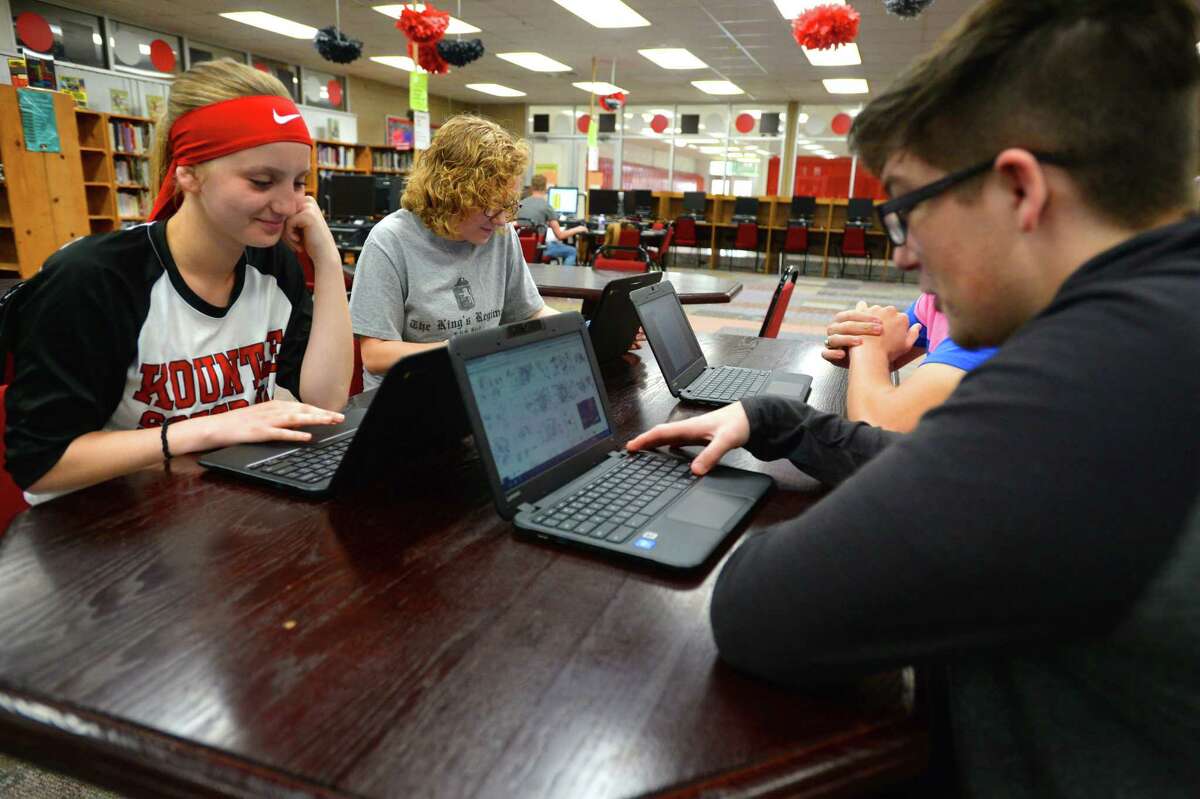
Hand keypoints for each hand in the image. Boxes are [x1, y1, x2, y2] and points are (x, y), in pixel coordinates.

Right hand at [185, 400, 344, 450]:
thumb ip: (280, 419)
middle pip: (302, 410)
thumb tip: (300, 422)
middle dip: (323, 413)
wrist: (214, 427)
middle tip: (340, 418)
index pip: (302, 406)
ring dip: (314, 419)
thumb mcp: (262, 417)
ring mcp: (265, 421)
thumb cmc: (237, 423)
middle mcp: (272, 410)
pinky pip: (280, 433)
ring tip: (329, 422)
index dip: (319, 409)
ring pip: (295, 418)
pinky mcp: (258, 432)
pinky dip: (295, 435)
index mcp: (274, 406)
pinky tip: (307, 437)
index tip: (334, 414)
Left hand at [282, 196, 339, 265]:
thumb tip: (270, 211)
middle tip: (294, 241)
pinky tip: (299, 240)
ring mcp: (309, 207)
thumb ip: (285, 217)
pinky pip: (288, 223)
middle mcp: (308, 201)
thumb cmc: (309, 242)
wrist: (323, 254)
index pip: (283, 209)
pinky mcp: (308, 214)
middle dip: (285, 229)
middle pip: (283, 213)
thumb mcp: (295, 226)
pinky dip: (291, 234)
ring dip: (287, 233)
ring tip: (297, 241)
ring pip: (285, 218)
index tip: (293, 236)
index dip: (285, 225)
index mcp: (306, 201)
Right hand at [625, 402, 749, 474]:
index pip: (661, 432)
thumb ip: (710, 455)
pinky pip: (679, 441)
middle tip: (631, 451)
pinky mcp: (701, 436)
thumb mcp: (725, 441)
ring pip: (669, 438)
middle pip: (661, 434)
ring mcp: (695, 432)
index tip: (631, 447)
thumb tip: (695, 471)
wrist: (753, 417)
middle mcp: (690, 428)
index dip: (645, 439)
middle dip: (645, 441)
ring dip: (656, 444)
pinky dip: (669, 446)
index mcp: (690, 427)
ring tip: (645, 452)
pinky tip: (671, 453)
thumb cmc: (740, 423)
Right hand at [821, 300, 882, 367]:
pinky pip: (825, 353)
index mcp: (840, 320)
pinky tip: (842, 354)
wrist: (861, 359)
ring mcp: (829, 342)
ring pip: (834, 339)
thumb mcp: (867, 327)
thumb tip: (862, 302)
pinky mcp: (828, 355)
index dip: (864, 317)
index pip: (850, 315)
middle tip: (878, 331)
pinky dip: (833, 353)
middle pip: (844, 326)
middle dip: (861, 328)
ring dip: (847, 339)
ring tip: (861, 342)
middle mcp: (833, 329)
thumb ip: (867, 315)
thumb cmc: (865, 340)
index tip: (880, 321)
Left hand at [857, 304, 920, 362]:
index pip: (901, 319)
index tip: (891, 334)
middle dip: (886, 320)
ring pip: (877, 311)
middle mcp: (890, 310)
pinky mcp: (863, 311)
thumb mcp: (906, 346)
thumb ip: (914, 334)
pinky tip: (861, 313)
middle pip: (890, 313)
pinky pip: (862, 306)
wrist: (869, 354)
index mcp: (902, 318)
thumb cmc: (888, 352)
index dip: (897, 327)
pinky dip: (862, 309)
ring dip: (874, 316)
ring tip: (869, 329)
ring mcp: (876, 309)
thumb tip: (918, 325)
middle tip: (880, 333)